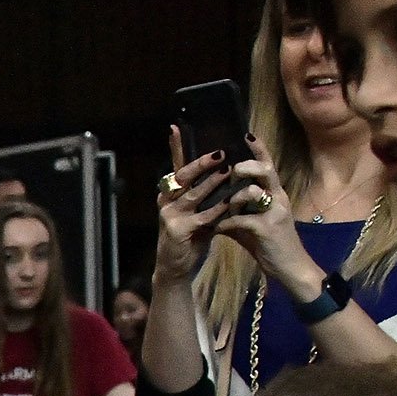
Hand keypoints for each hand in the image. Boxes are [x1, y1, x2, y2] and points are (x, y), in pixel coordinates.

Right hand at [153, 128, 235, 283]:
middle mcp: (166, 201)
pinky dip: (216, 210)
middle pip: (183, 176)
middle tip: (220, 152)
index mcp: (171, 194)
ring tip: (228, 171)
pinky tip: (229, 203)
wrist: (177, 268)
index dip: (176, 147)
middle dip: (201, 163)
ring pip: (193, 194)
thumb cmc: (190, 237)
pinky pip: (201, 217)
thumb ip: (206, 193)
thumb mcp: (198, 211)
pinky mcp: (177, 231)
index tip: (176, 127)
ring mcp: (169, 216)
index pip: (176, 166)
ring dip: (211, 183)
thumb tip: (224, 170)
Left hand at [209, 140, 313, 287]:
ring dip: (233, 197)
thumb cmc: (268, 243)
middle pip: (265, 170)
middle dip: (246, 166)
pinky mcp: (268, 229)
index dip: (259, 149)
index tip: (247, 133)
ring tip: (225, 207)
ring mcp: (275, 212)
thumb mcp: (250, 223)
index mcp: (275, 193)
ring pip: (253, 192)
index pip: (268, 165)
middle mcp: (278, 198)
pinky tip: (218, 229)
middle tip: (232, 170)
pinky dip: (227, 223)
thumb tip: (214, 202)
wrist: (288, 268)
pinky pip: (243, 219)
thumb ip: (236, 210)